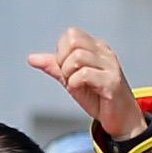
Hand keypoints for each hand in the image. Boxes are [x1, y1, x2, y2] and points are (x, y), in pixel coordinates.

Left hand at [26, 26, 144, 142]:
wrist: (120, 118)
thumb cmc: (97, 97)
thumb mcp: (71, 79)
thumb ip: (54, 67)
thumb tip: (32, 58)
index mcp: (97, 48)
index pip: (71, 34)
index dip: (61, 51)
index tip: (66, 68)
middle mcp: (105, 53)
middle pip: (73, 41)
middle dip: (62, 60)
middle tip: (69, 77)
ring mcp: (110, 66)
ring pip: (77, 57)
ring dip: (68, 74)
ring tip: (76, 85)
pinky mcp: (111, 81)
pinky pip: (84, 75)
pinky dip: (75, 84)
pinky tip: (82, 90)